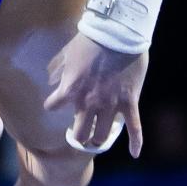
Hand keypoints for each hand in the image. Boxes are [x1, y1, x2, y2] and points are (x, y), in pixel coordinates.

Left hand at [43, 31, 148, 157]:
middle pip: (80, 132)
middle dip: (79, 136)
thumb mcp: (67, 52)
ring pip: (102, 135)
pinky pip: (134, 128)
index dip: (53, 104)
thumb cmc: (90, 39)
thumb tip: (50, 76)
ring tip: (97, 140)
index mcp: (71, 89)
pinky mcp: (130, 102)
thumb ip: (58, 67)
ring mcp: (110, 104)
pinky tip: (135, 153)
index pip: (53, 106)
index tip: (55, 103)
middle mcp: (89, 102)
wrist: (117, 32)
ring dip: (98, 140)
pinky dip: (136, 142)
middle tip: (80, 135)